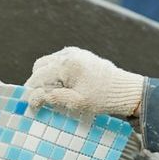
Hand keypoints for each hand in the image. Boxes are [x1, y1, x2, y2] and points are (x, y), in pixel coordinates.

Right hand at [25, 47, 144, 116]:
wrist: (126, 90)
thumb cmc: (103, 98)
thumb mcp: (77, 102)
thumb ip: (53, 98)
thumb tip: (33, 97)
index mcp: (66, 64)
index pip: (38, 77)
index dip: (32, 92)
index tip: (33, 107)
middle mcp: (68, 54)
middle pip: (40, 67)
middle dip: (38, 83)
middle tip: (44, 100)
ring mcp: (75, 52)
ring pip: (49, 63)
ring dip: (47, 78)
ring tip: (56, 95)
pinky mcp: (81, 55)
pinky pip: (60, 62)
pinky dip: (57, 73)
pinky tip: (66, 87)